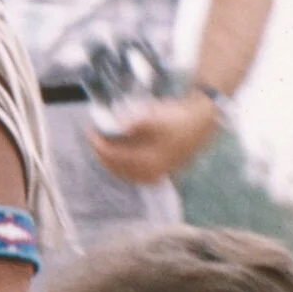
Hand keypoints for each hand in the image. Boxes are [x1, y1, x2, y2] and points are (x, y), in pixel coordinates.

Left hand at [87, 91, 215, 185]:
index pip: (113, 156)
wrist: (202, 120)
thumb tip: (118, 126)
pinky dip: (124, 166)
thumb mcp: (154, 116)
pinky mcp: (161, 171)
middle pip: (116, 168)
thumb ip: (134, 123)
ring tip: (104, 147)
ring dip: (111, 162)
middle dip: (102, 154)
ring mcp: (157, 174)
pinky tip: (121, 156)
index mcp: (148, 162)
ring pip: (125, 173)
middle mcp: (151, 172)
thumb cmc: (178, 118)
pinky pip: (135, 174)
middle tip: (94, 140)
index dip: (98, 144)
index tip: (90, 132)